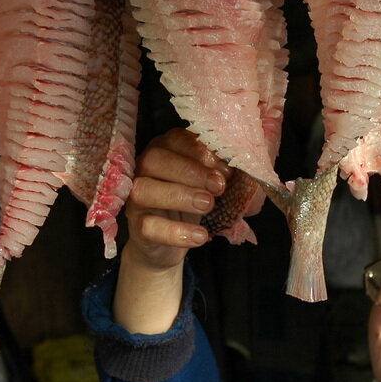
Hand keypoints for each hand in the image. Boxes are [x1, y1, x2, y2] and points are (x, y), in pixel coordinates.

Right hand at [122, 128, 230, 271]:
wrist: (169, 242)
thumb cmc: (190, 204)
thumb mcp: (208, 185)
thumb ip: (220, 174)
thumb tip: (245, 173)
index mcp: (164, 151)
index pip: (174, 139)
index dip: (200, 151)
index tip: (225, 169)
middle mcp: (143, 170)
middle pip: (155, 159)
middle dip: (190, 171)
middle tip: (218, 186)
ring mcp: (135, 198)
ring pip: (145, 190)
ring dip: (180, 195)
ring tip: (208, 205)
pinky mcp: (136, 227)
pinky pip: (148, 226)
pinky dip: (176, 232)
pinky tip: (200, 236)